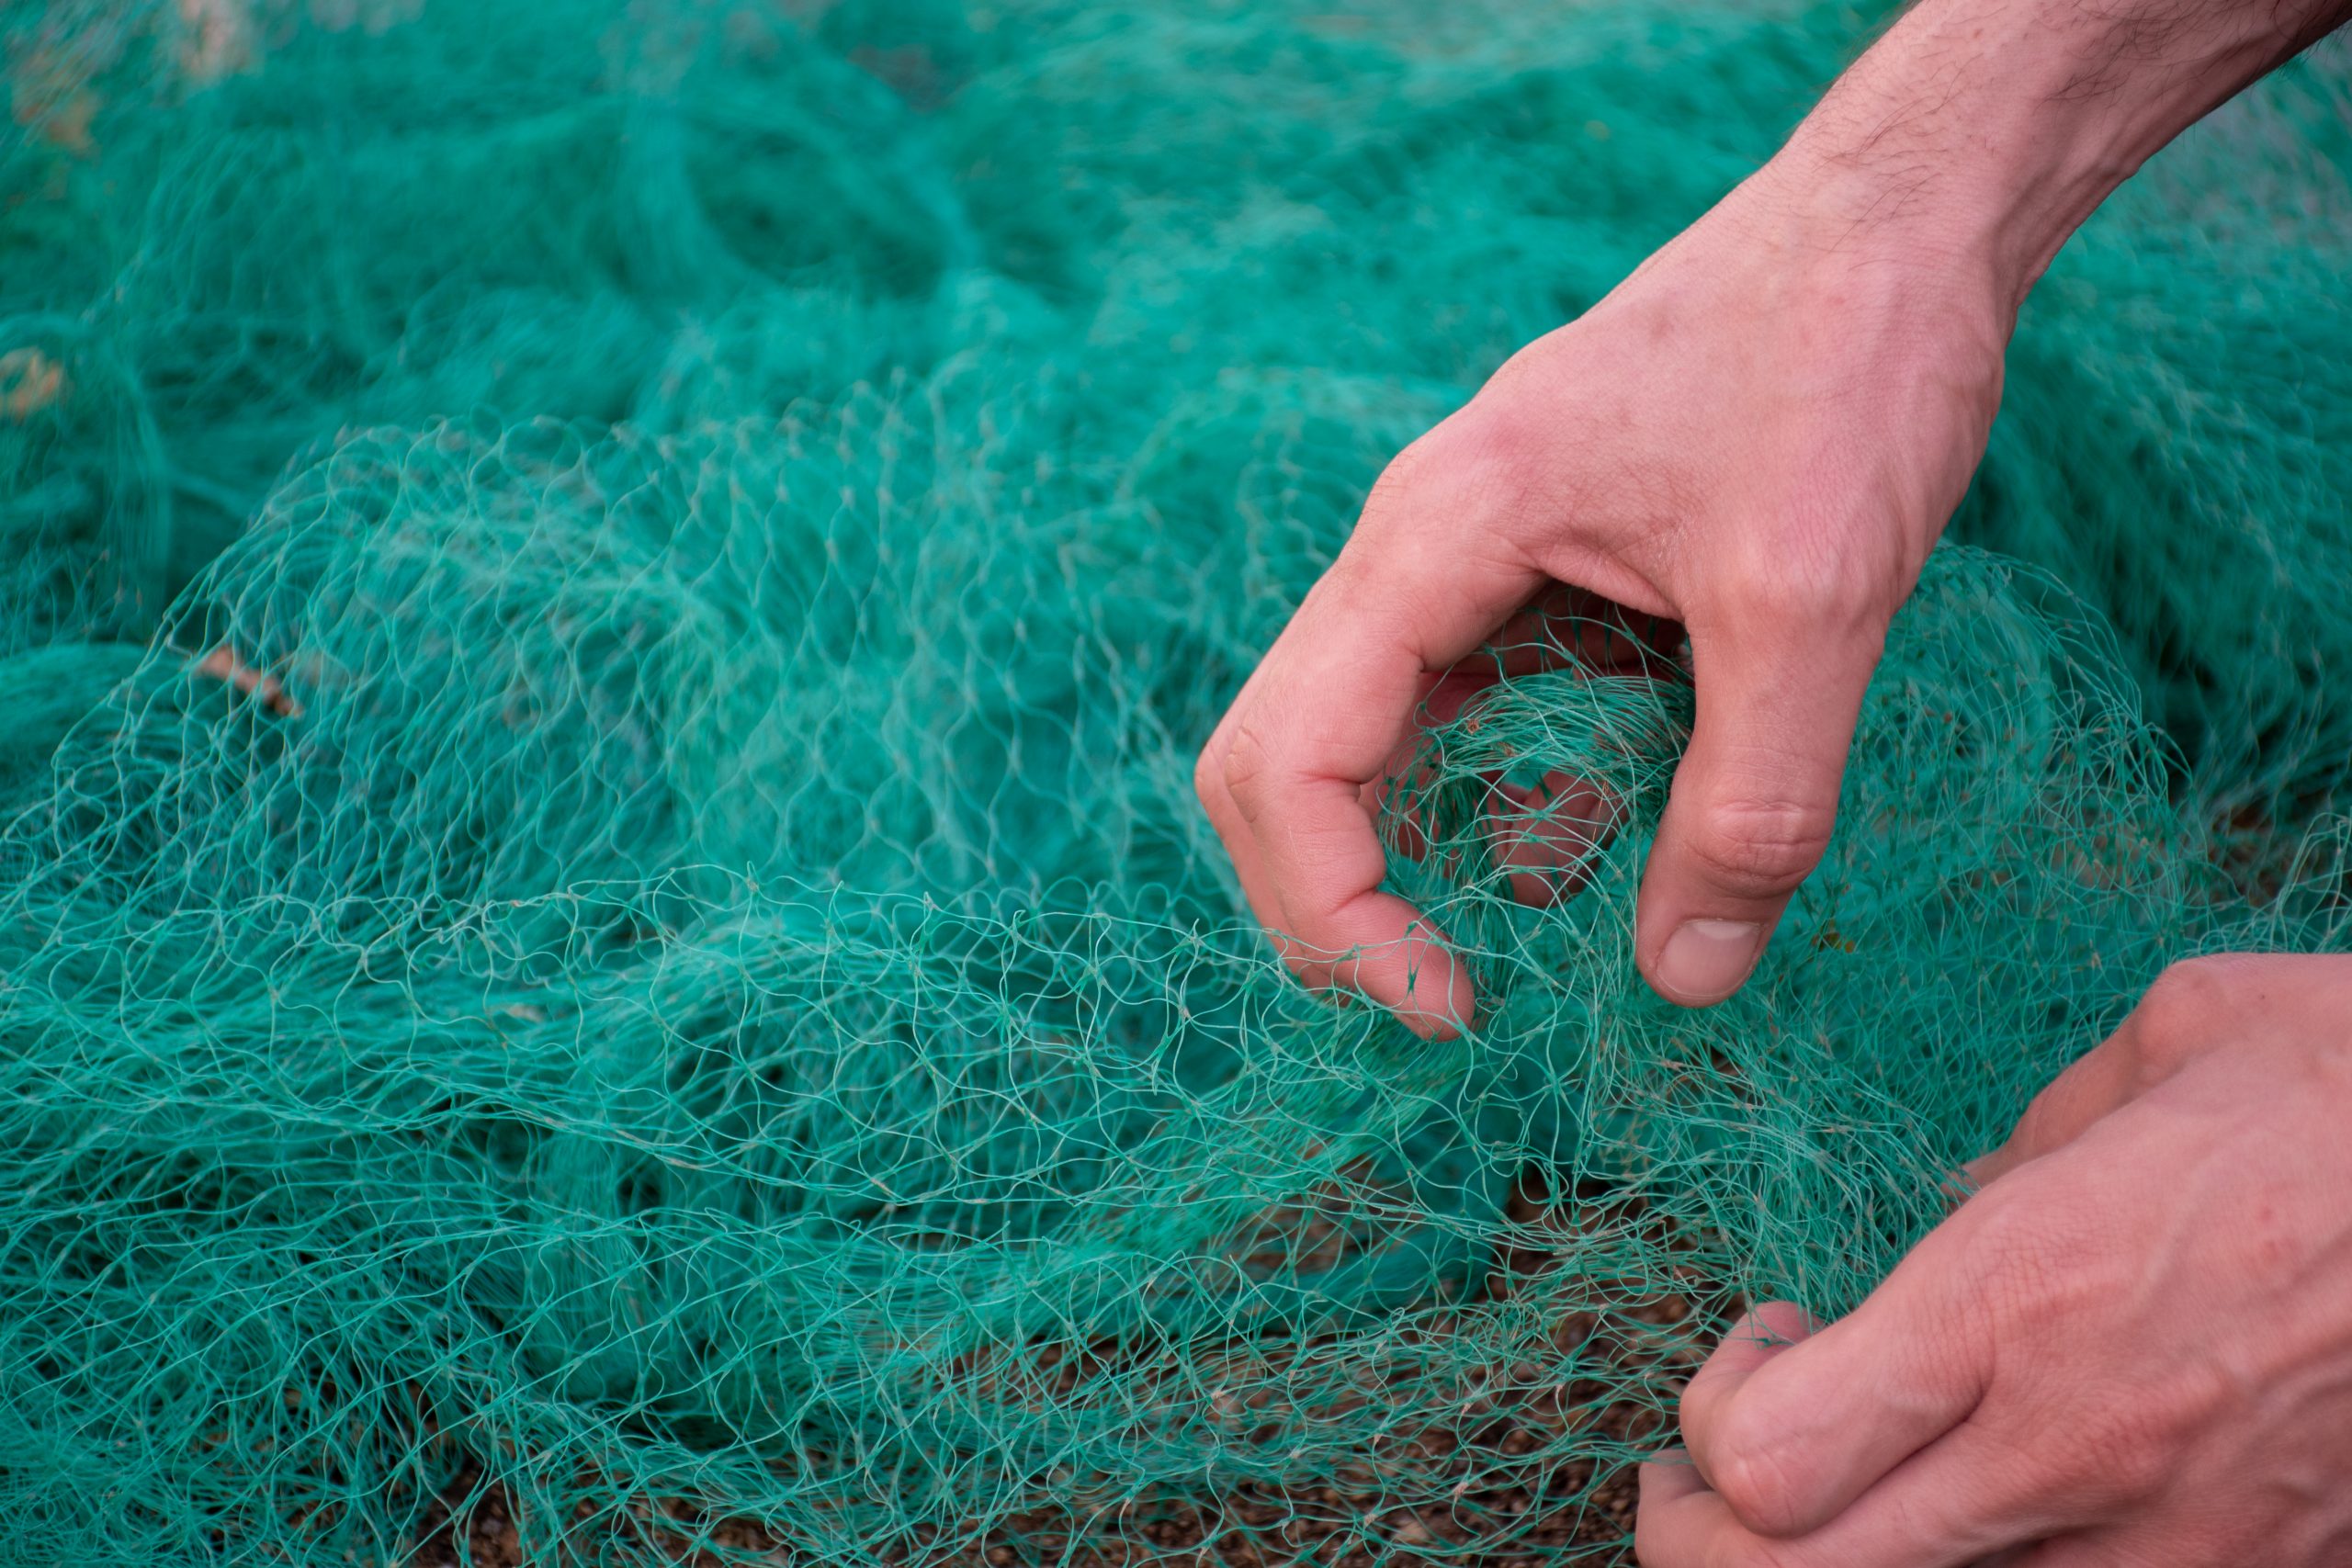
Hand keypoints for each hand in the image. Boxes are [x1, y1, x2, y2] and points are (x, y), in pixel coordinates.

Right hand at [1194, 165, 2008, 1030]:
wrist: (1899, 221)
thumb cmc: (1840, 362)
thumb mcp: (1811, 599)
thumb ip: (1750, 802)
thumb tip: (1685, 980)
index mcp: (1433, 539)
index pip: (1287, 758)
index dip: (1332, 909)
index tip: (1447, 1004)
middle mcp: (1421, 549)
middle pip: (1290, 756)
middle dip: (1340, 897)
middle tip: (1451, 999)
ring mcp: (1473, 556)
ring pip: (1382, 738)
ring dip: (1432, 852)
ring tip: (1544, 939)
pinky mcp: (1541, 567)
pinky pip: (1481, 705)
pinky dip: (1521, 794)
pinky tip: (1608, 838)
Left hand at [1639, 954, 2351, 1565]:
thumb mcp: (2166, 1049)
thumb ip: (2025, 1155)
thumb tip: (1956, 1220)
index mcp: (2022, 1296)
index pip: (1774, 1460)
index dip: (1714, 1422)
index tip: (1754, 1344)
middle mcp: (2076, 1447)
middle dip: (1713, 1544)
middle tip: (1707, 1483)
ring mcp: (2181, 1547)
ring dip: (1853, 1566)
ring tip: (1846, 1494)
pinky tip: (2007, 1505)